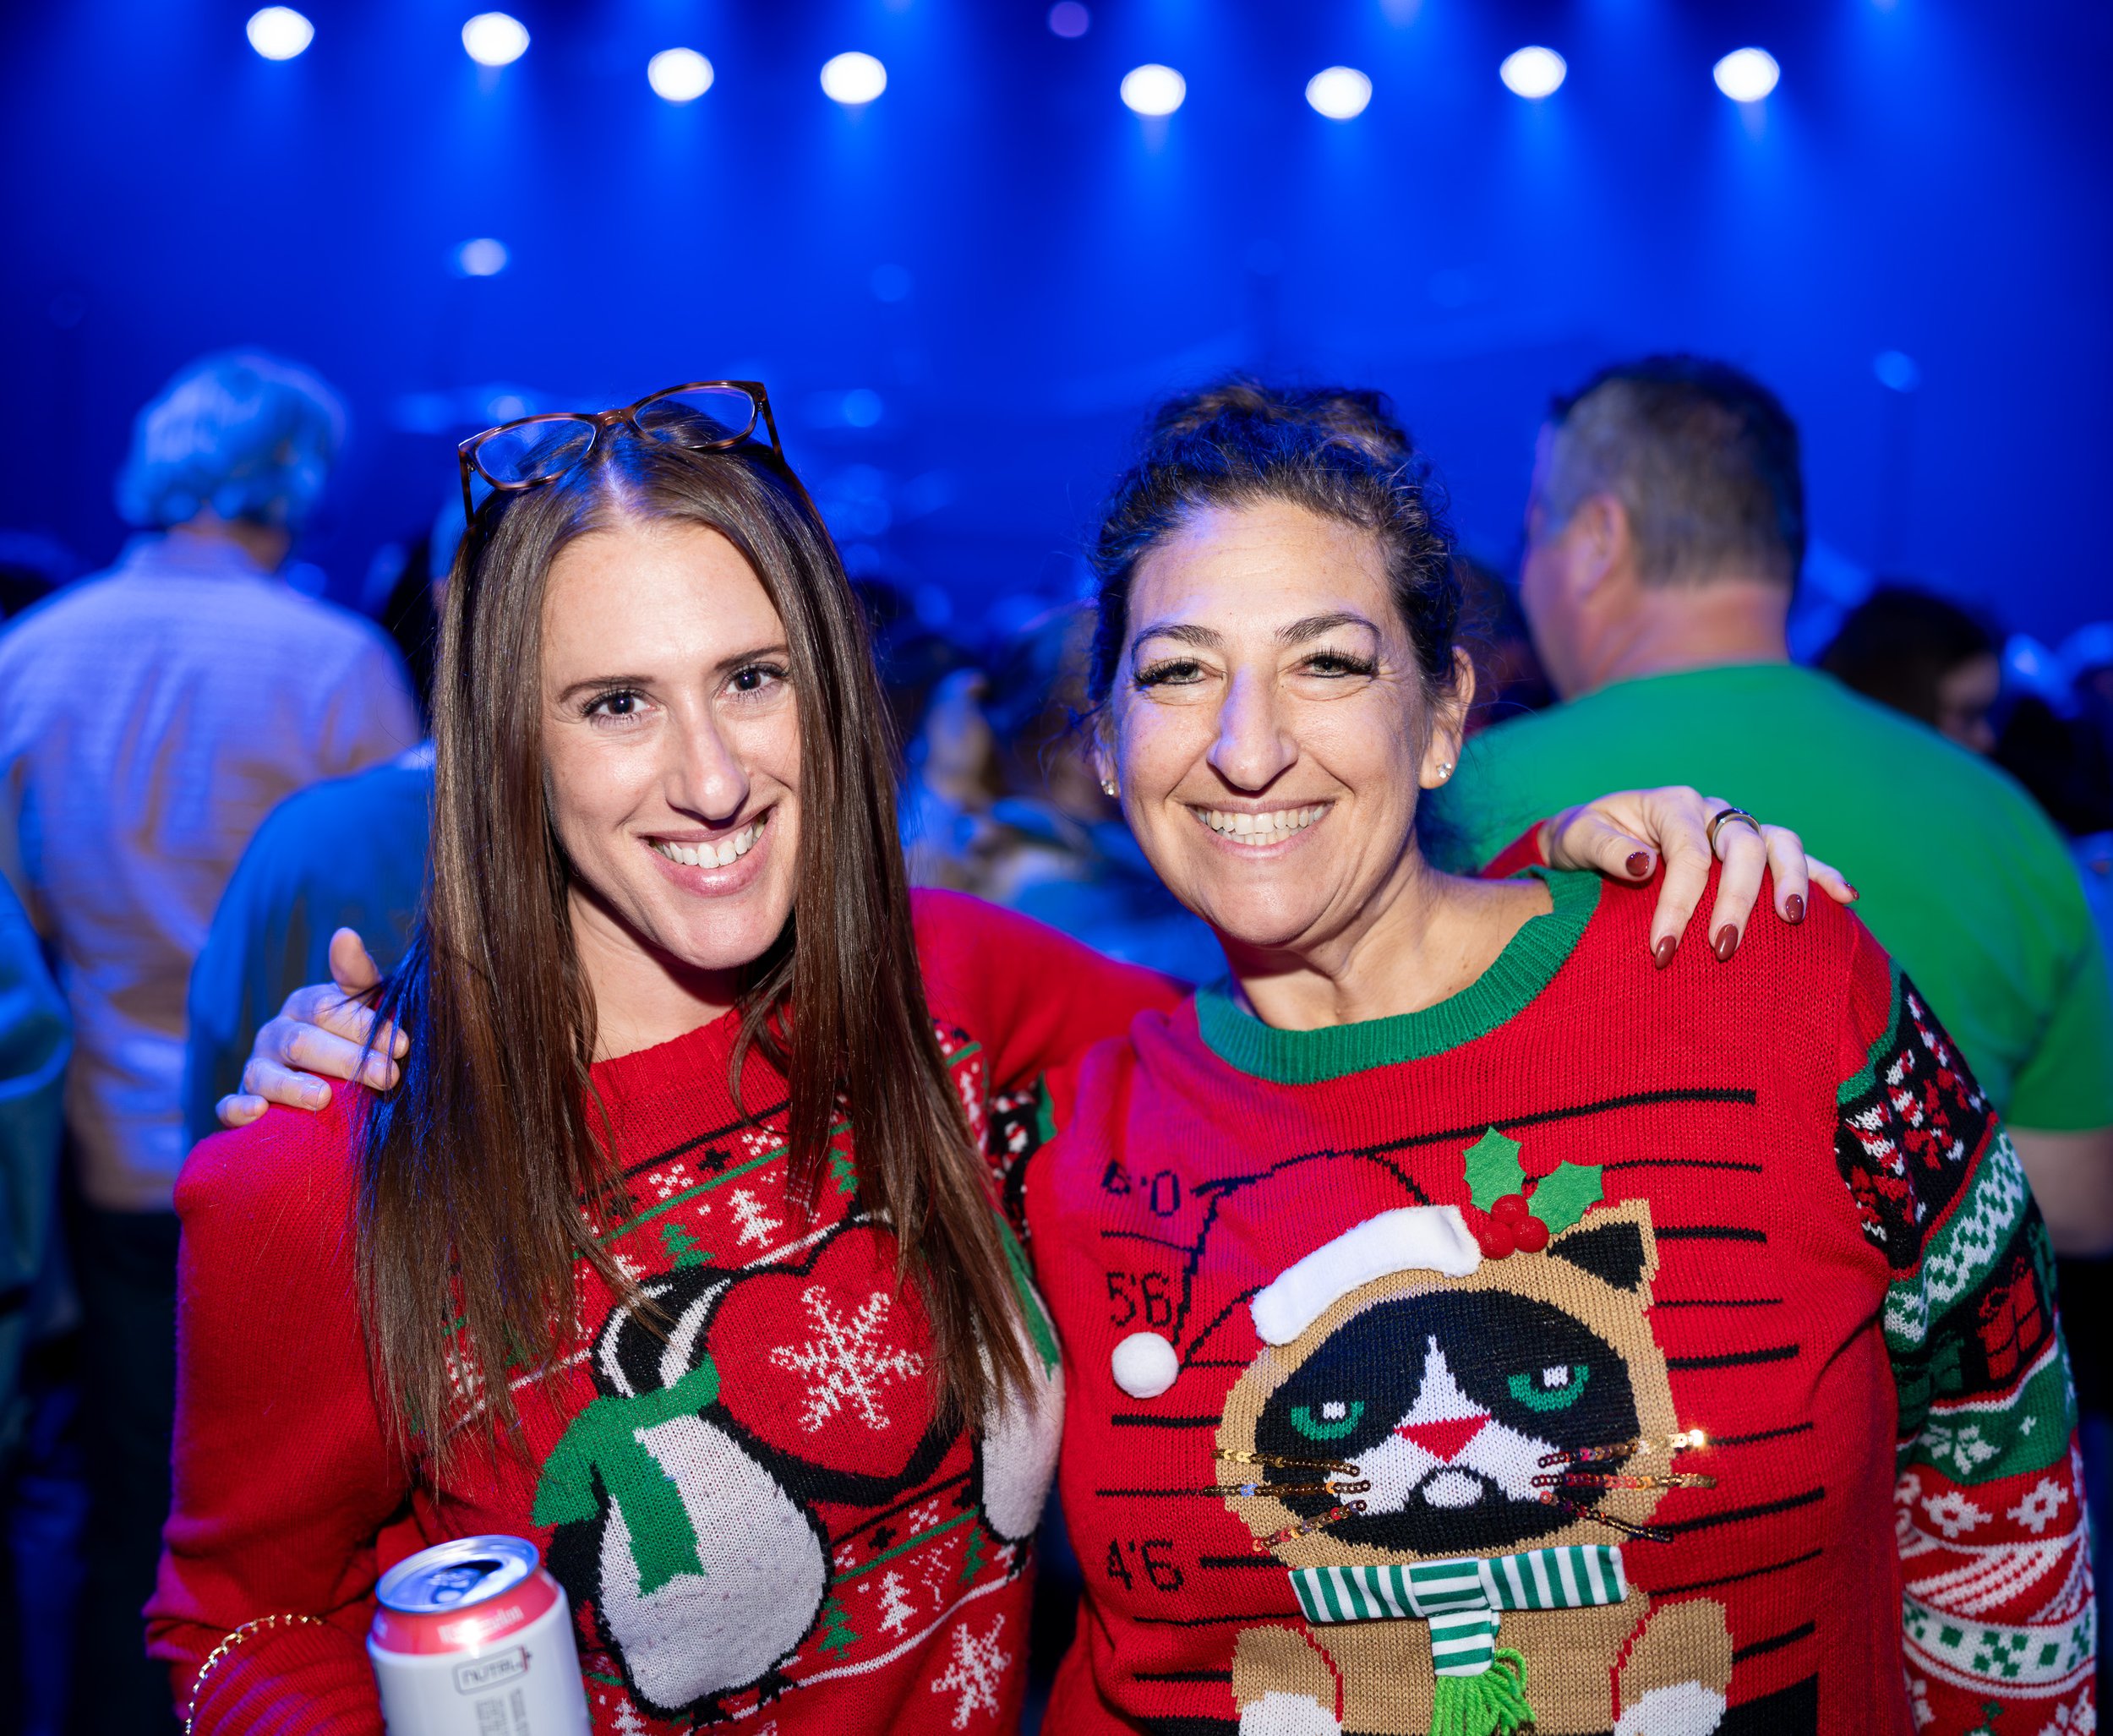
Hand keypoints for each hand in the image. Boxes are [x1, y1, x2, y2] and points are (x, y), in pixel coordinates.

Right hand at [215, 929, 408, 1127]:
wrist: (332, 1080)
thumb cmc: (352, 1037)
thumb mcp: (361, 1004)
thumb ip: (357, 975)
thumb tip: (345, 935)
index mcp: (304, 1006)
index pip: (328, 1009)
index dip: (364, 1026)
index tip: (402, 1045)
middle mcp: (275, 1034)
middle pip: (302, 1042)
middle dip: (346, 1060)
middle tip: (386, 1076)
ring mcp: (257, 1068)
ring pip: (264, 1074)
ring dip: (291, 1087)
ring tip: (322, 1098)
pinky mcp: (244, 1101)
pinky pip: (229, 1106)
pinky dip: (239, 1109)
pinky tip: (258, 1112)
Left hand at [1541, 787, 1854, 965]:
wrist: (1587, 835)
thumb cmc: (1582, 838)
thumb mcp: (1577, 837)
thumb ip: (1605, 848)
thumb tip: (1644, 865)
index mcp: (1670, 804)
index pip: (1688, 855)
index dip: (1680, 904)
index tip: (1663, 950)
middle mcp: (1710, 811)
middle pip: (1742, 848)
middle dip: (1736, 901)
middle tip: (1721, 949)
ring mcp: (1734, 826)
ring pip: (1779, 843)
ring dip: (1792, 880)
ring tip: (1793, 919)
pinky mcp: (1750, 846)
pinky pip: (1794, 855)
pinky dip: (1822, 874)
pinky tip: (1847, 898)